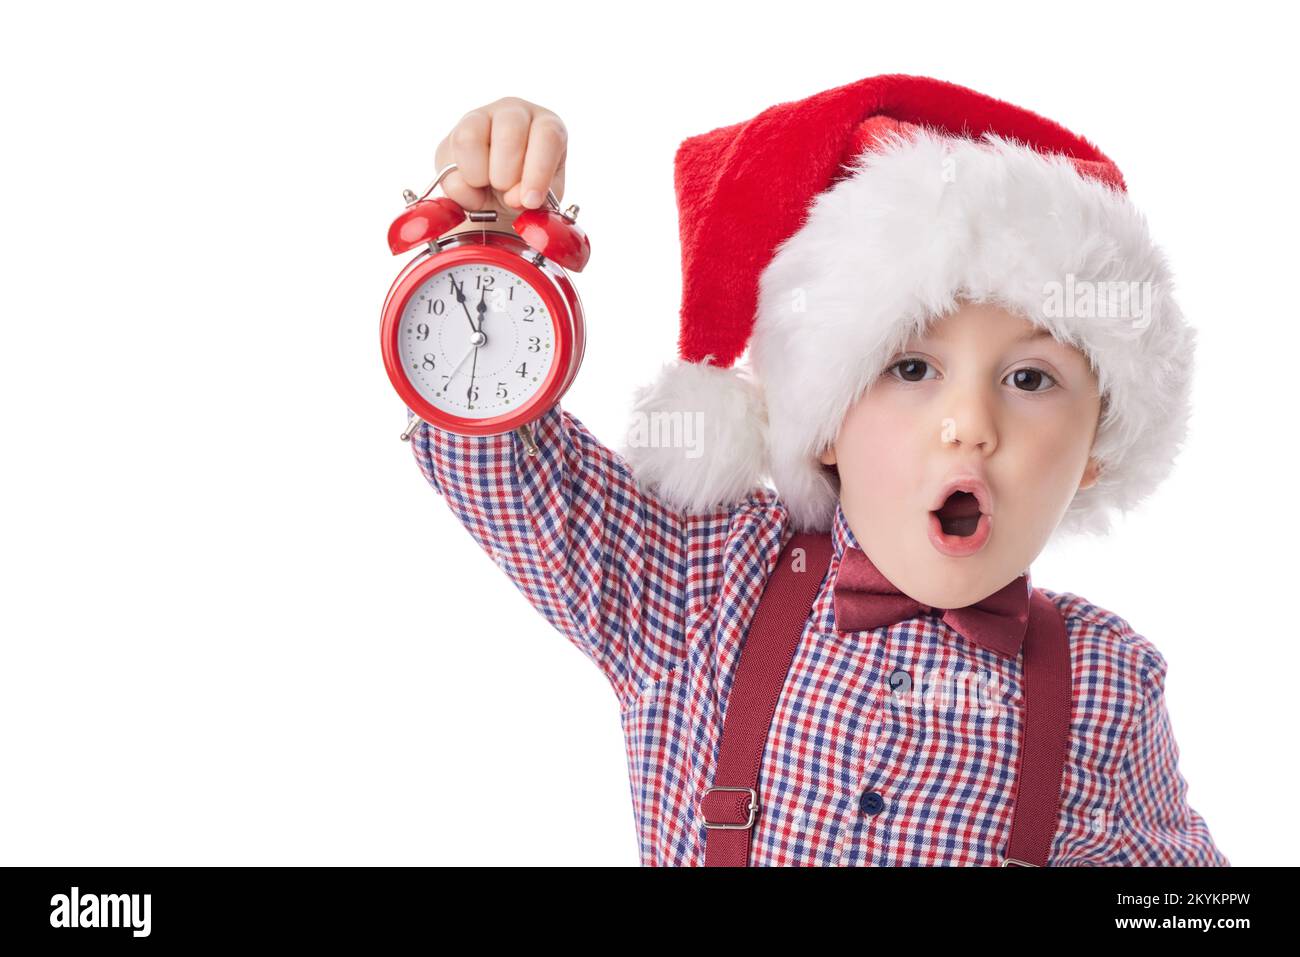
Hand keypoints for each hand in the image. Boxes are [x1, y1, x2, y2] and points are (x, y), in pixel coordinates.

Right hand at [435, 97, 567, 235]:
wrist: (497, 197)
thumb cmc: (526, 191)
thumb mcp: (540, 199)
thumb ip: (533, 199)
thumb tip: (513, 198)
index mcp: (546, 124)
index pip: (547, 135)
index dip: (539, 170)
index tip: (530, 201)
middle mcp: (514, 112)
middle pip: (509, 133)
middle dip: (507, 175)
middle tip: (506, 193)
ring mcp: (481, 116)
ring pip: (471, 138)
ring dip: (479, 176)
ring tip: (487, 189)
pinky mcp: (454, 134)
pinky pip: (450, 157)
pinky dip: (460, 185)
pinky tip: (473, 191)